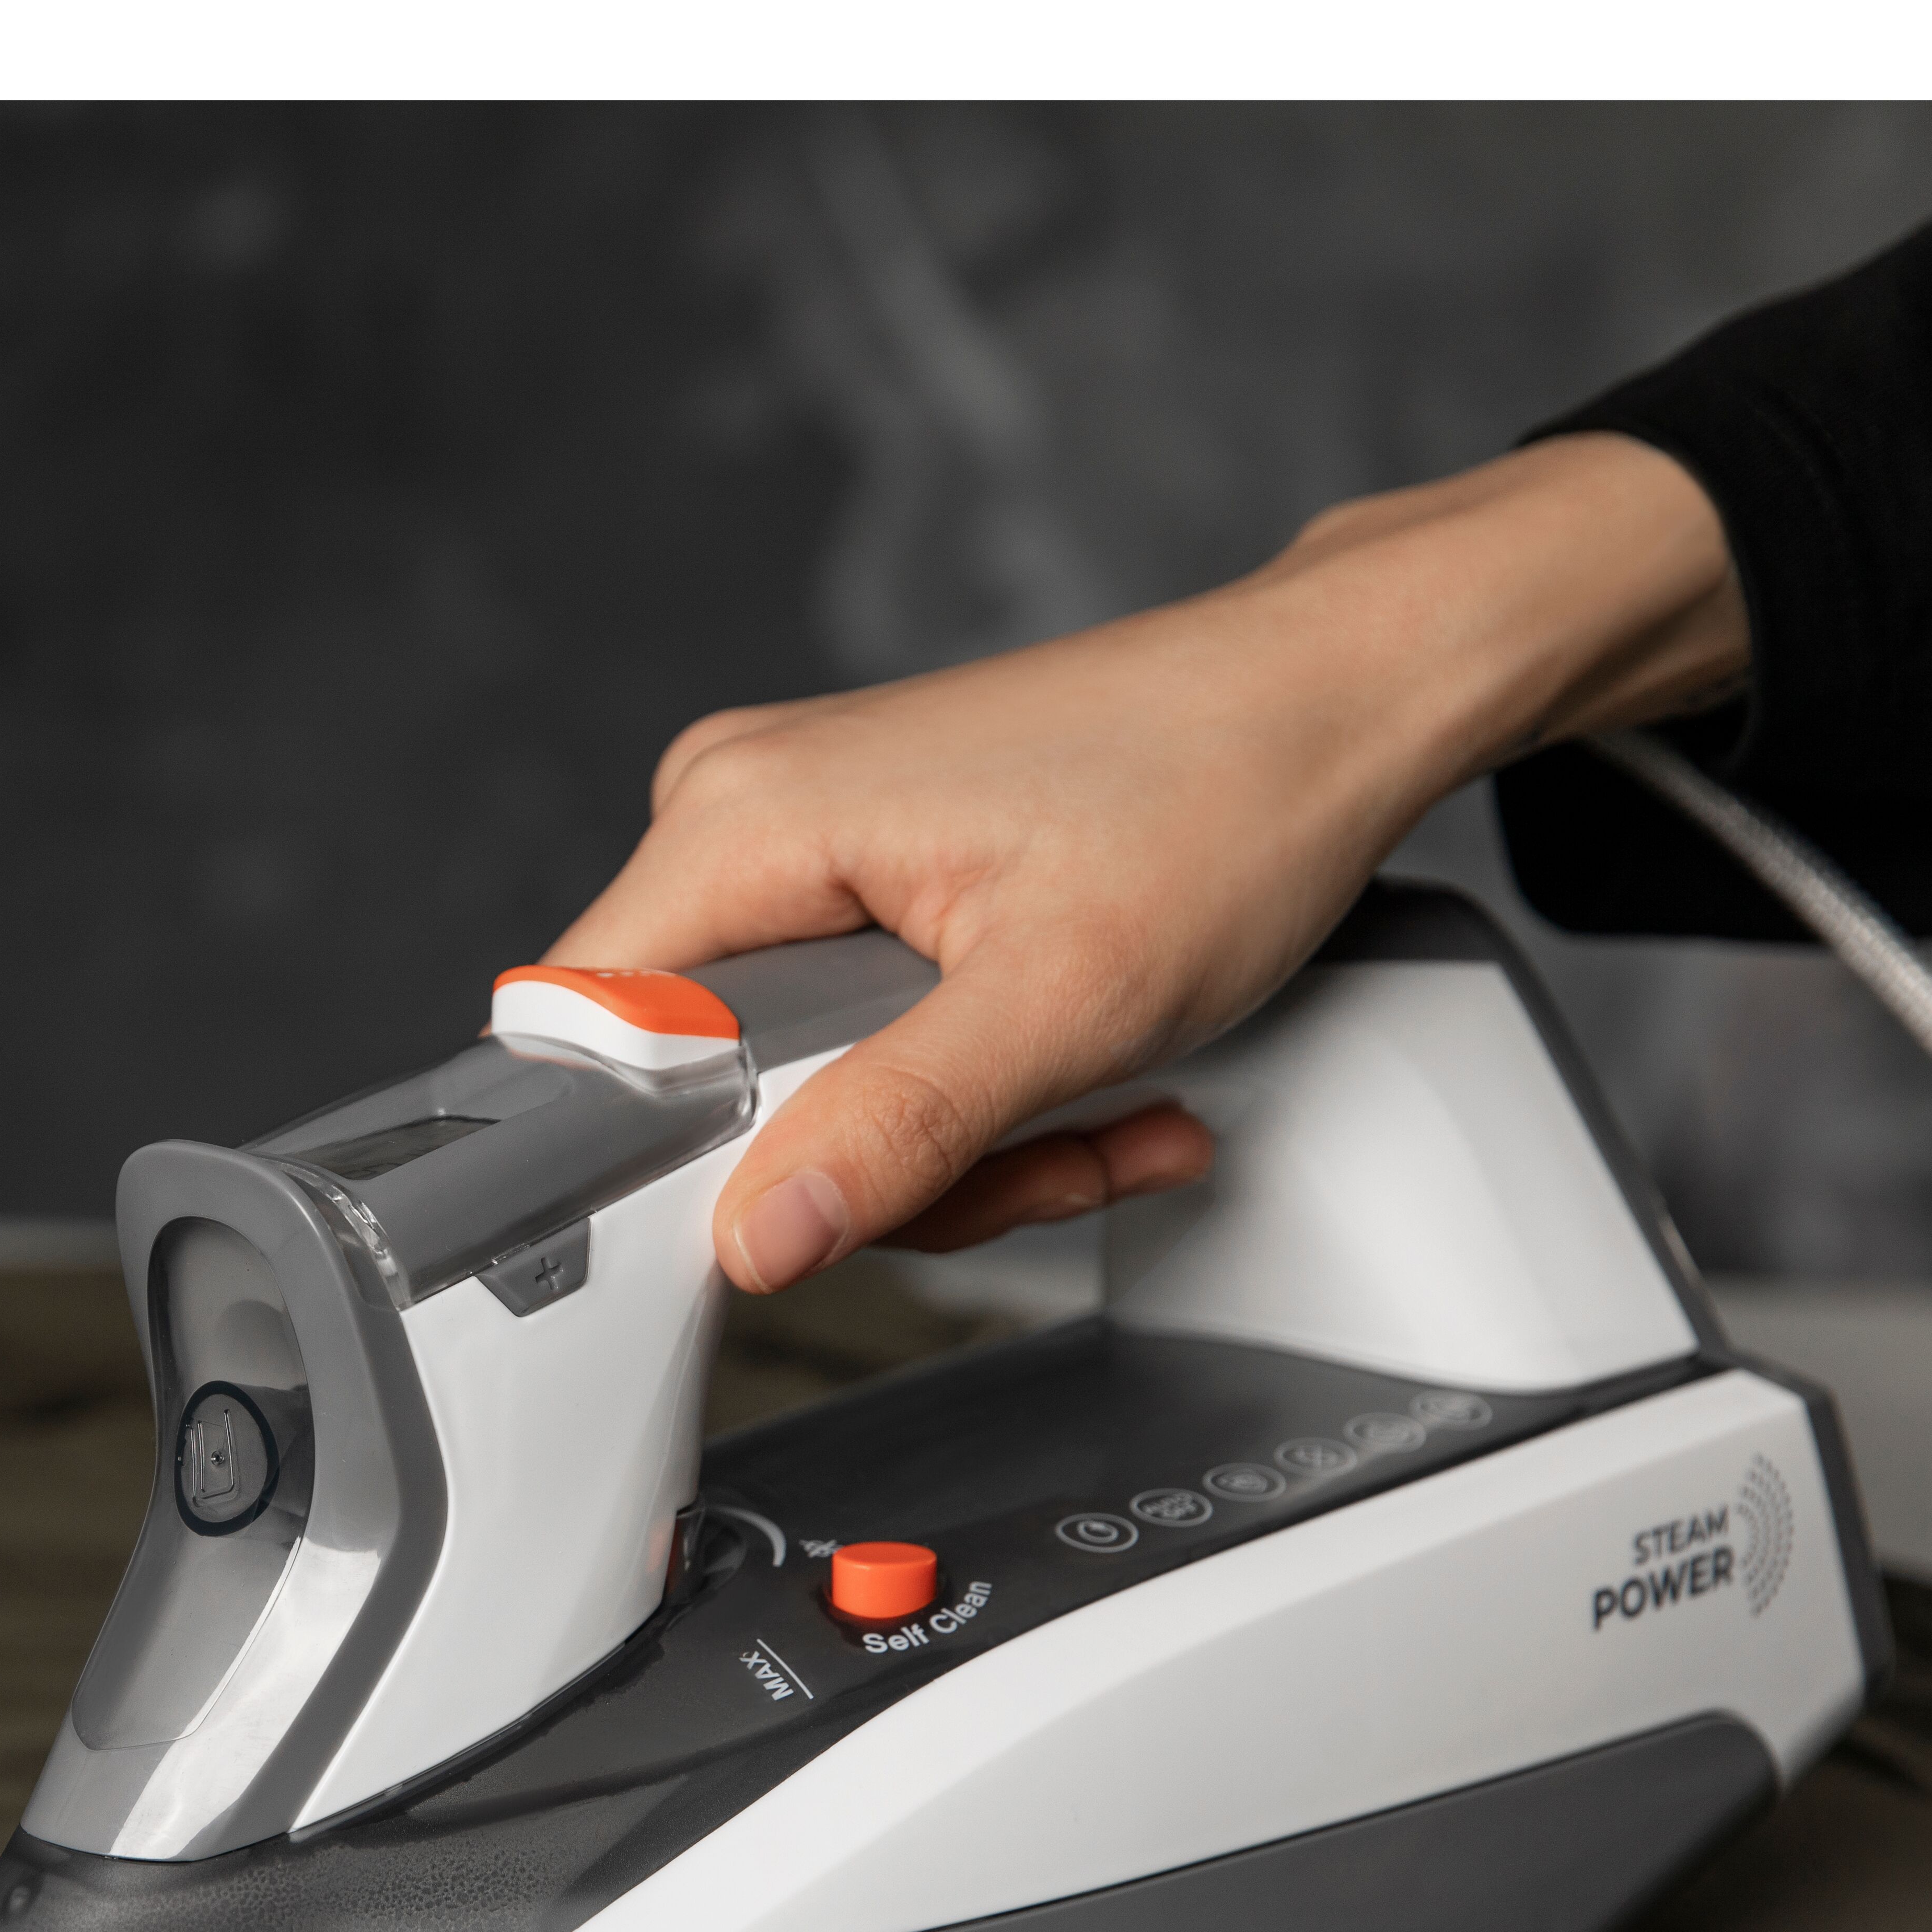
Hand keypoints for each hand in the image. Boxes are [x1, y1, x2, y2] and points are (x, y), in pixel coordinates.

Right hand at [547, 433, 1748, 1291]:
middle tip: (1032, 1165)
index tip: (795, 1216)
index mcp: (741, 819)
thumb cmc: (1227, 793)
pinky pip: (859, 1034)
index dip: (663, 1161)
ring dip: (950, 1145)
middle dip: (871, 1164)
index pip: (592, 1038)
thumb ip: (895, 1129)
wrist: (1339, 697)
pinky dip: (968, 1089)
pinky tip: (1087, 1087)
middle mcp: (740, 811)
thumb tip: (758, 1235)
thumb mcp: (1063, 1002)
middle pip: (703, 1081)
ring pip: (797, 1079)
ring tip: (1098, 1120)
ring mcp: (799, 836)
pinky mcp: (861, 864)